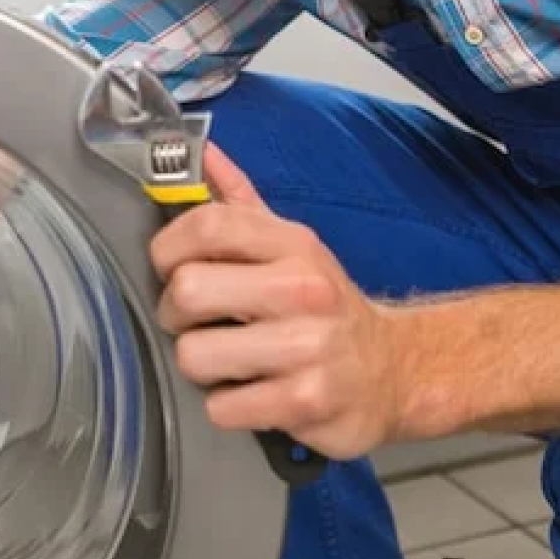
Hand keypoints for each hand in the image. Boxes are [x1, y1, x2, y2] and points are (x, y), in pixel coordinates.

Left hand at [150, 143, 408, 459]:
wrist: (392, 369)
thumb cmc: (322, 304)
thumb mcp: (290, 246)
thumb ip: (240, 199)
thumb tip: (201, 151)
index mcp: (293, 244)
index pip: (207, 224)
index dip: (167, 247)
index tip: (168, 267)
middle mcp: (302, 289)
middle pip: (189, 290)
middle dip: (174, 313)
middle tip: (193, 321)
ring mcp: (307, 348)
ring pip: (194, 355)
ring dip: (199, 364)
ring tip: (225, 360)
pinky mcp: (305, 402)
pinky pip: (222, 407)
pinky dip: (226, 406)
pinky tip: (252, 393)